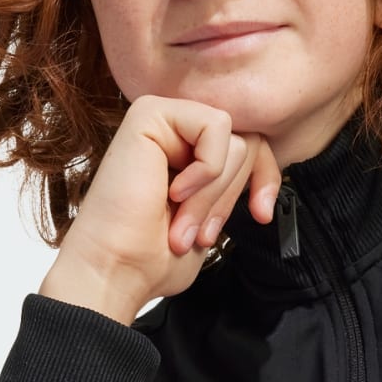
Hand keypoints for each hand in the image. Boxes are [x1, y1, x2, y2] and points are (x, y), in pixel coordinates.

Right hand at [46, 95, 282, 318]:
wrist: (116, 270)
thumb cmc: (153, 257)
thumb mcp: (210, 218)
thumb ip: (231, 186)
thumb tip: (264, 168)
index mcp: (185, 152)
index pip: (249, 145)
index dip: (266, 178)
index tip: (261, 215)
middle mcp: (173, 130)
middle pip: (246, 141)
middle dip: (231, 196)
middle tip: (199, 235)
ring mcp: (162, 118)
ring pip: (234, 139)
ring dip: (213, 195)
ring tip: (181, 226)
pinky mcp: (150, 112)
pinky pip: (216, 126)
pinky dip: (207, 169)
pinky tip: (173, 192)